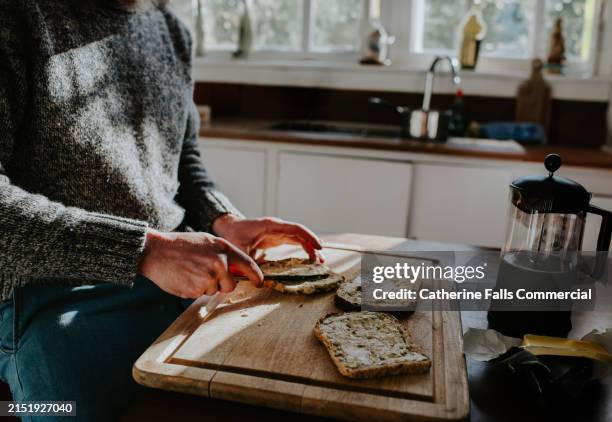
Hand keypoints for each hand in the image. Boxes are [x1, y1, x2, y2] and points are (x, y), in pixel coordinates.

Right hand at [138, 229, 262, 298]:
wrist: (156, 251)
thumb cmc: (181, 245)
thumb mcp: (207, 241)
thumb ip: (224, 253)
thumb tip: (236, 268)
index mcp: (224, 249)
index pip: (248, 265)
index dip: (256, 276)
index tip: (259, 283)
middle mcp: (219, 264)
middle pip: (231, 285)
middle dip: (222, 284)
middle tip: (206, 273)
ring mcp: (208, 278)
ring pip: (214, 291)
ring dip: (205, 285)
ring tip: (191, 271)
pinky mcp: (196, 290)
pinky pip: (200, 295)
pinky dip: (194, 289)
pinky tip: (184, 277)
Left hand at [212, 214, 323, 262]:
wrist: (229, 227)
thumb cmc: (233, 234)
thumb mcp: (238, 248)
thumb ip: (247, 261)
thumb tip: (257, 278)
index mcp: (271, 226)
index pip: (295, 229)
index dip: (308, 237)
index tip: (318, 247)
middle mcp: (278, 227)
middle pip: (301, 234)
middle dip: (312, 245)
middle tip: (320, 260)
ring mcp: (279, 232)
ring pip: (300, 238)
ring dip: (310, 248)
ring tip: (320, 261)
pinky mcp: (277, 237)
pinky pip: (295, 241)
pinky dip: (303, 248)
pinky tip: (311, 257)